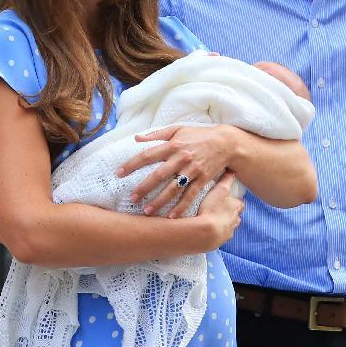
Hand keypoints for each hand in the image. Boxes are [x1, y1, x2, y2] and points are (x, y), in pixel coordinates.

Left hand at [117, 124, 238, 217]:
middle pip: (159, 174)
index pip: (148, 155)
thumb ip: (157, 134)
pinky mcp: (203, 179)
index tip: (119, 173)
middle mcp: (182, 157)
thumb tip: (136, 138)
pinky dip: (181, 207)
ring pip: (174, 188)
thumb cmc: (199, 135)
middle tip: (132, 197)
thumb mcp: (178, 129)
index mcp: (173, 144)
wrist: (226, 143)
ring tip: (146, 211)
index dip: (132, 164)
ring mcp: (193, 170)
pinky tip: (171, 217)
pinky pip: (190, 195)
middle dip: (144, 187)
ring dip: (160, 201)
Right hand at [195, 172, 244, 247]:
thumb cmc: (212, 209)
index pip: (240, 203)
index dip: (235, 201)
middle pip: (235, 216)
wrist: (204, 232)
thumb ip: (226, 179)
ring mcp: (228, 233)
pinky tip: (206, 230)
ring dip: (222, 225)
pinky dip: (215, 234)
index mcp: (237, 208)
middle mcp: (235, 221)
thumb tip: (232, 170)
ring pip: (228, 228)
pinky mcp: (219, 242)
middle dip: (229, 214)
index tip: (228, 199)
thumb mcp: (220, 189)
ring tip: (210, 221)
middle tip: (218, 210)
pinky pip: (219, 237)